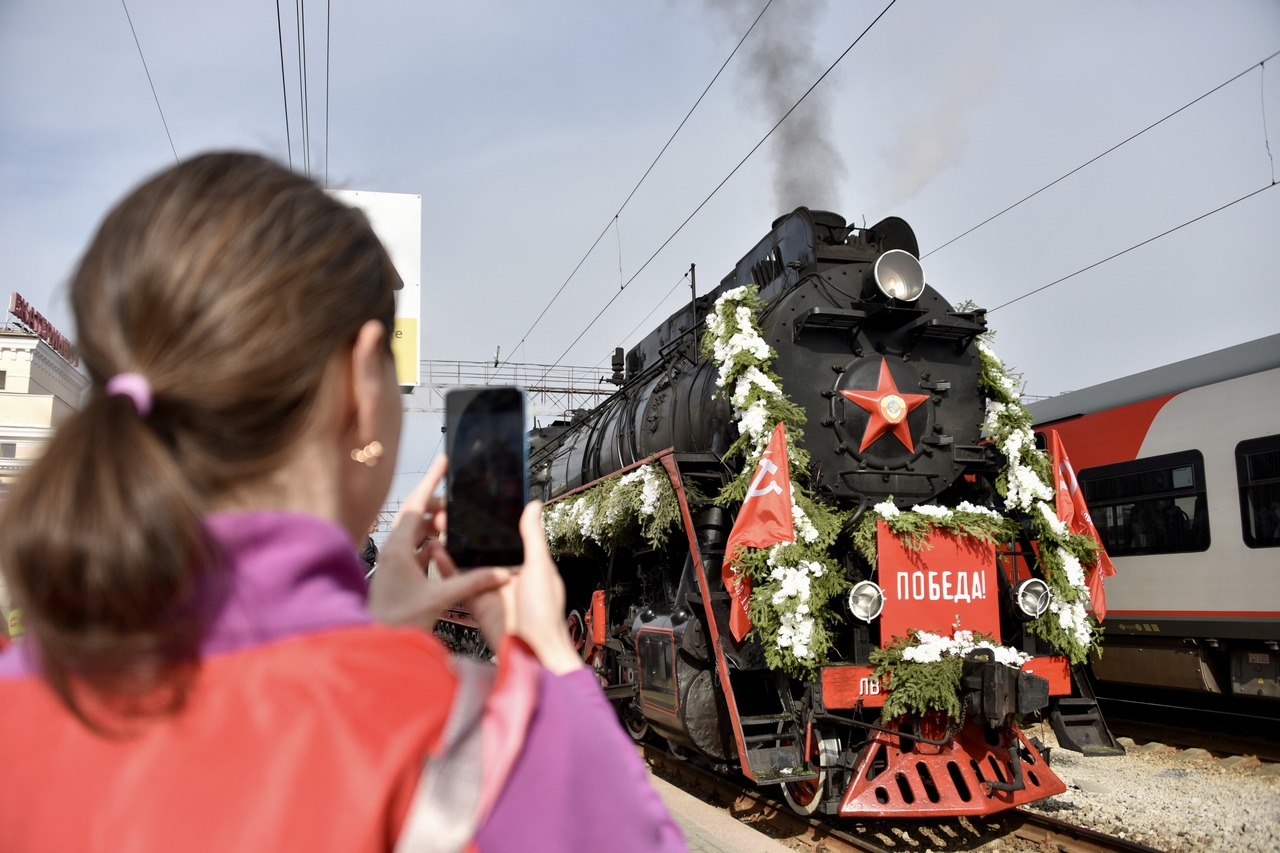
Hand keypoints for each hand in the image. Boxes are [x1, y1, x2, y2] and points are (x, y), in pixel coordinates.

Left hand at [367, 456, 509, 630]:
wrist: (374, 645)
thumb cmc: (396, 622)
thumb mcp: (438, 599)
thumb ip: (471, 583)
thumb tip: (501, 574)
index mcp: (397, 548)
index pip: (416, 504)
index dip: (431, 480)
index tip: (443, 462)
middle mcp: (392, 550)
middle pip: (416, 515)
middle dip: (438, 505)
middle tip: (459, 503)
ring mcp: (394, 562)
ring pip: (416, 532)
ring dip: (435, 526)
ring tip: (456, 524)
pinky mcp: (398, 574)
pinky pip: (416, 549)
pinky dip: (432, 544)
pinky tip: (446, 549)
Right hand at [427, 501, 582, 674]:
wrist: (531, 650)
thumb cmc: (544, 613)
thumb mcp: (540, 567)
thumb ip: (533, 536)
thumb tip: (534, 506)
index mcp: (527, 564)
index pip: (507, 537)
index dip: (492, 523)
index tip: (477, 505)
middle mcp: (507, 574)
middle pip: (483, 548)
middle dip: (467, 532)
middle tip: (451, 513)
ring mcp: (490, 588)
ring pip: (468, 563)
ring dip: (454, 546)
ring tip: (440, 527)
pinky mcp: (476, 601)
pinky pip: (459, 582)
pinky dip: (447, 568)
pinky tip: (437, 553)